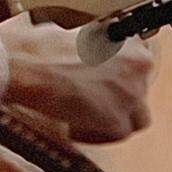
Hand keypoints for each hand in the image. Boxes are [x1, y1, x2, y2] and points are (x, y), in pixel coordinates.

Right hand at [0, 29, 156, 144]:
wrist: (30, 68)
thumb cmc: (43, 49)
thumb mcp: (78, 35)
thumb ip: (96, 48)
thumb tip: (88, 55)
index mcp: (131, 43)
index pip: (141, 67)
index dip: (121, 78)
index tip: (108, 83)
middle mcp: (139, 68)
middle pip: (139, 93)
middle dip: (118, 100)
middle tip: (93, 101)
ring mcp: (132, 96)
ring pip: (136, 118)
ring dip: (113, 120)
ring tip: (85, 117)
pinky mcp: (118, 122)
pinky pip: (116, 136)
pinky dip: (95, 133)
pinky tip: (74, 126)